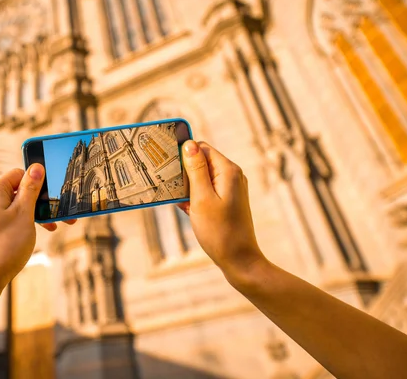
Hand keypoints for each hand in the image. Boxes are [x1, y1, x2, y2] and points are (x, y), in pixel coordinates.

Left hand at [0, 164, 73, 294]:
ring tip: (52, 229)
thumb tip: (36, 168)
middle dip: (41, 202)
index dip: (39, 182)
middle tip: (61, 217)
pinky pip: (8, 223)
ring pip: (15, 209)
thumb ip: (30, 189)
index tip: (55, 195)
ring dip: (35, 216)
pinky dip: (23, 227)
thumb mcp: (24, 214)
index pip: (19, 174)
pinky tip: (32, 240)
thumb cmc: (1, 247)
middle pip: (18, 192)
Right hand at [178, 141, 266, 284]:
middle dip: (185, 172)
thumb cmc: (220, 231)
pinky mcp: (227, 201)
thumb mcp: (202, 198)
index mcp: (228, 171)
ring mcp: (231, 189)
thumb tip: (189, 145)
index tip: (168, 165)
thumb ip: (196, 170)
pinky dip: (195, 197)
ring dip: (188, 187)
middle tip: (171, 186)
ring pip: (202, 177)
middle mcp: (232, 176)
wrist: (239, 261)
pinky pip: (206, 191)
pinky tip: (187, 209)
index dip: (184, 154)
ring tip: (180, 200)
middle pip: (202, 161)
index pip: (202, 148)